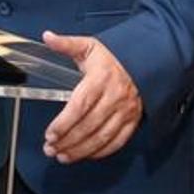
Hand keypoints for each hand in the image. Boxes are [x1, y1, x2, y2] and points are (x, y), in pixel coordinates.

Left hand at [42, 30, 142, 163]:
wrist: (146, 60)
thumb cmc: (114, 56)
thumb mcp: (89, 46)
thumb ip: (66, 44)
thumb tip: (47, 37)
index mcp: (100, 79)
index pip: (79, 106)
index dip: (64, 123)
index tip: (51, 133)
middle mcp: (113, 97)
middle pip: (88, 125)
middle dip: (67, 141)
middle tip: (50, 149)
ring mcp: (125, 111)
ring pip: (102, 137)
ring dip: (81, 150)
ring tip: (63, 156)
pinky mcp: (132, 121)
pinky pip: (117, 141)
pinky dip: (101, 151)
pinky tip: (86, 154)